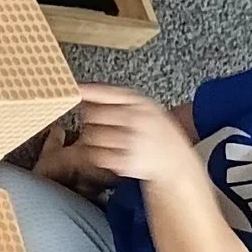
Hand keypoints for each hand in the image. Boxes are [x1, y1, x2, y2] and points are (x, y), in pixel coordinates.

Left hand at [36, 87, 203, 193]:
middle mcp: (137, 121)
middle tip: (97, 122)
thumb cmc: (156, 132)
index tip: (74, 89)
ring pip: (92, 136)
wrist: (177, 163)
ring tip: (106, 139)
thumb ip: (118, 98)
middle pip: (93, 114)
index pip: (108, 92)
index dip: (88, 90)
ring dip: (92, 138)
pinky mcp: (128, 163)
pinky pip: (98, 156)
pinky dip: (98, 155)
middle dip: (89, 118)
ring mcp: (132, 143)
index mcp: (141, 104)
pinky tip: (110, 153)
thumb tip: (83, 89)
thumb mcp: (146, 108)